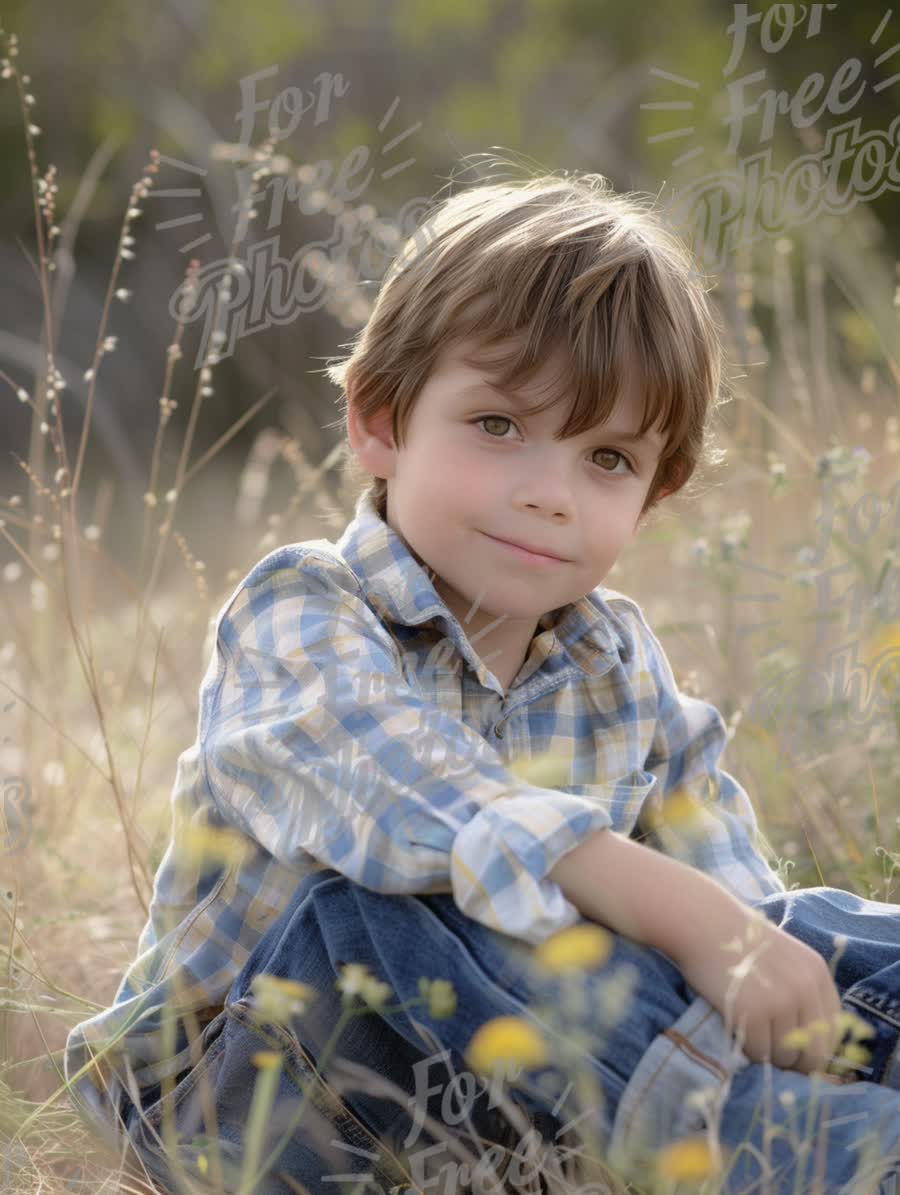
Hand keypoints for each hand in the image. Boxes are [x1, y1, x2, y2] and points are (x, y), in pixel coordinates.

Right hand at [675, 904, 845, 1077]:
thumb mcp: (785, 958)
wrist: (703, 921)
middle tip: (773, 1052)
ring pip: (785, 1056)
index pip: (834, 1031)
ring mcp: (780, 1002)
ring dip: (768, 1055)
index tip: (797, 1052)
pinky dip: (748, 1050)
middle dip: (795, 1062)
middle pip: (815, 1052)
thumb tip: (810, 1042)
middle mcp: (805, 989)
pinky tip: (737, 1029)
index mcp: (817, 974)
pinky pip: (759, 1052)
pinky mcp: (753, 1012)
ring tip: (751, 1035)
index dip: (817, 1048)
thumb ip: (802, 990)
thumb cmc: (737, 940)